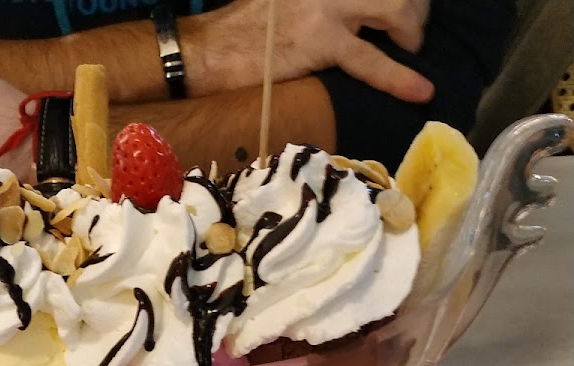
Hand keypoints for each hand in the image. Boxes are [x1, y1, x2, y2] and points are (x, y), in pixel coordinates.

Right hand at [185, 0, 433, 103]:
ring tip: (408, 49)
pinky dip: (400, 77)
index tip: (404, 9)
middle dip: (414, 9)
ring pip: (398, 7)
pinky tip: (420, 89)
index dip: (403, 0)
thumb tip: (356, 9)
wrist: (212, 48)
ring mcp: (330, 3)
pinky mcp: (323, 39)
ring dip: (412, 31)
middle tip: (408, 32)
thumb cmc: (249, 25)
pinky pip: (373, 59)